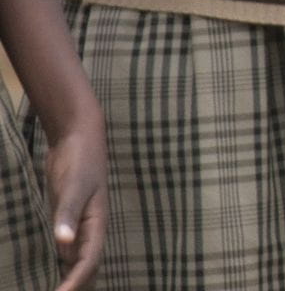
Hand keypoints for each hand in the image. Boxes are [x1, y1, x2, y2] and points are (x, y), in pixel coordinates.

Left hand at [41, 113, 104, 290]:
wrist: (78, 137)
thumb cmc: (80, 160)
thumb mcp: (73, 186)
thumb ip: (67, 213)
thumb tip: (63, 243)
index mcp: (97, 223)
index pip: (88, 262)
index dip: (75, 283)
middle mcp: (90, 229)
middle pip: (88, 267)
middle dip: (78, 286)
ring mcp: (79, 225)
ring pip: (78, 262)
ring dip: (71, 279)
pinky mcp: (67, 220)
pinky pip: (68, 251)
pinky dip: (64, 267)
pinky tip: (57, 274)